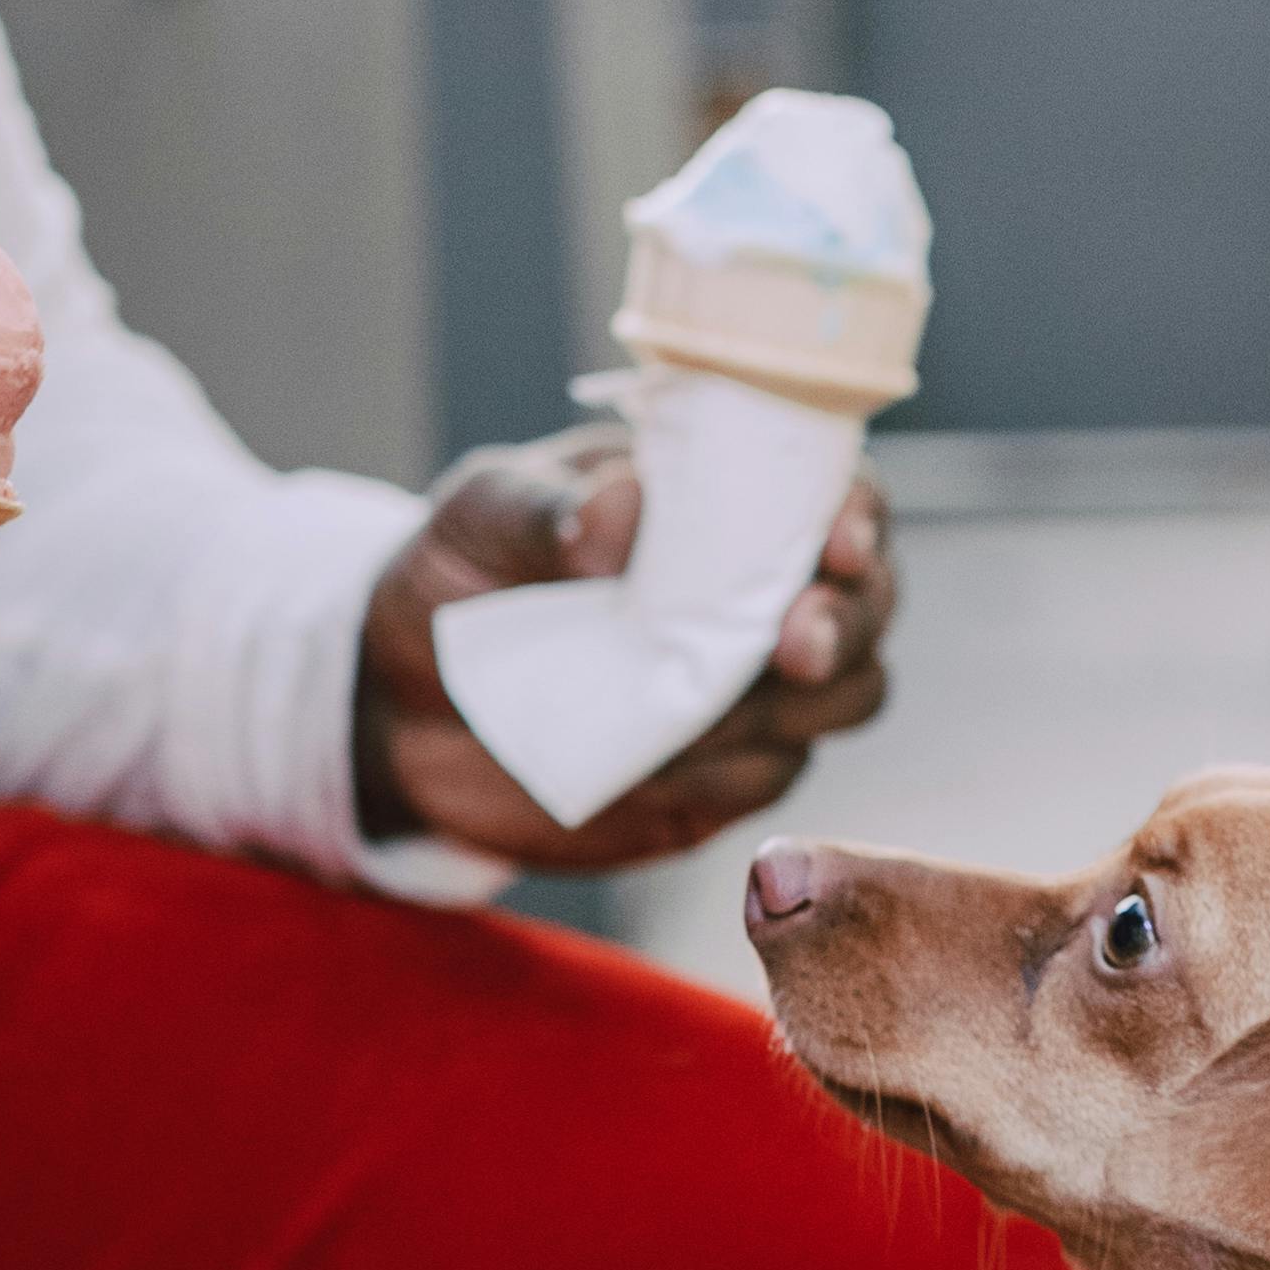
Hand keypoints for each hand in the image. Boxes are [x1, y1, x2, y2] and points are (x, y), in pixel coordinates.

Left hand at [354, 427, 897, 874]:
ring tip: (699, 714)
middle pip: (867, 602)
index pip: (829, 493)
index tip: (838, 544)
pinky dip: (729, 771)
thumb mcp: (480, 514)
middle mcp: (757, 590)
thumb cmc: (454, 575)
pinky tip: (658, 764)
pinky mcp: (723, 773)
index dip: (859, 516)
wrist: (401, 708)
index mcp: (719, 500)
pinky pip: (769, 776)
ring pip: (845, 696)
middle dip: (849, 624)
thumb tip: (622, 517)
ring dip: (800, 706)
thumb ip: (546, 508)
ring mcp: (751, 687)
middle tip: (792, 647)